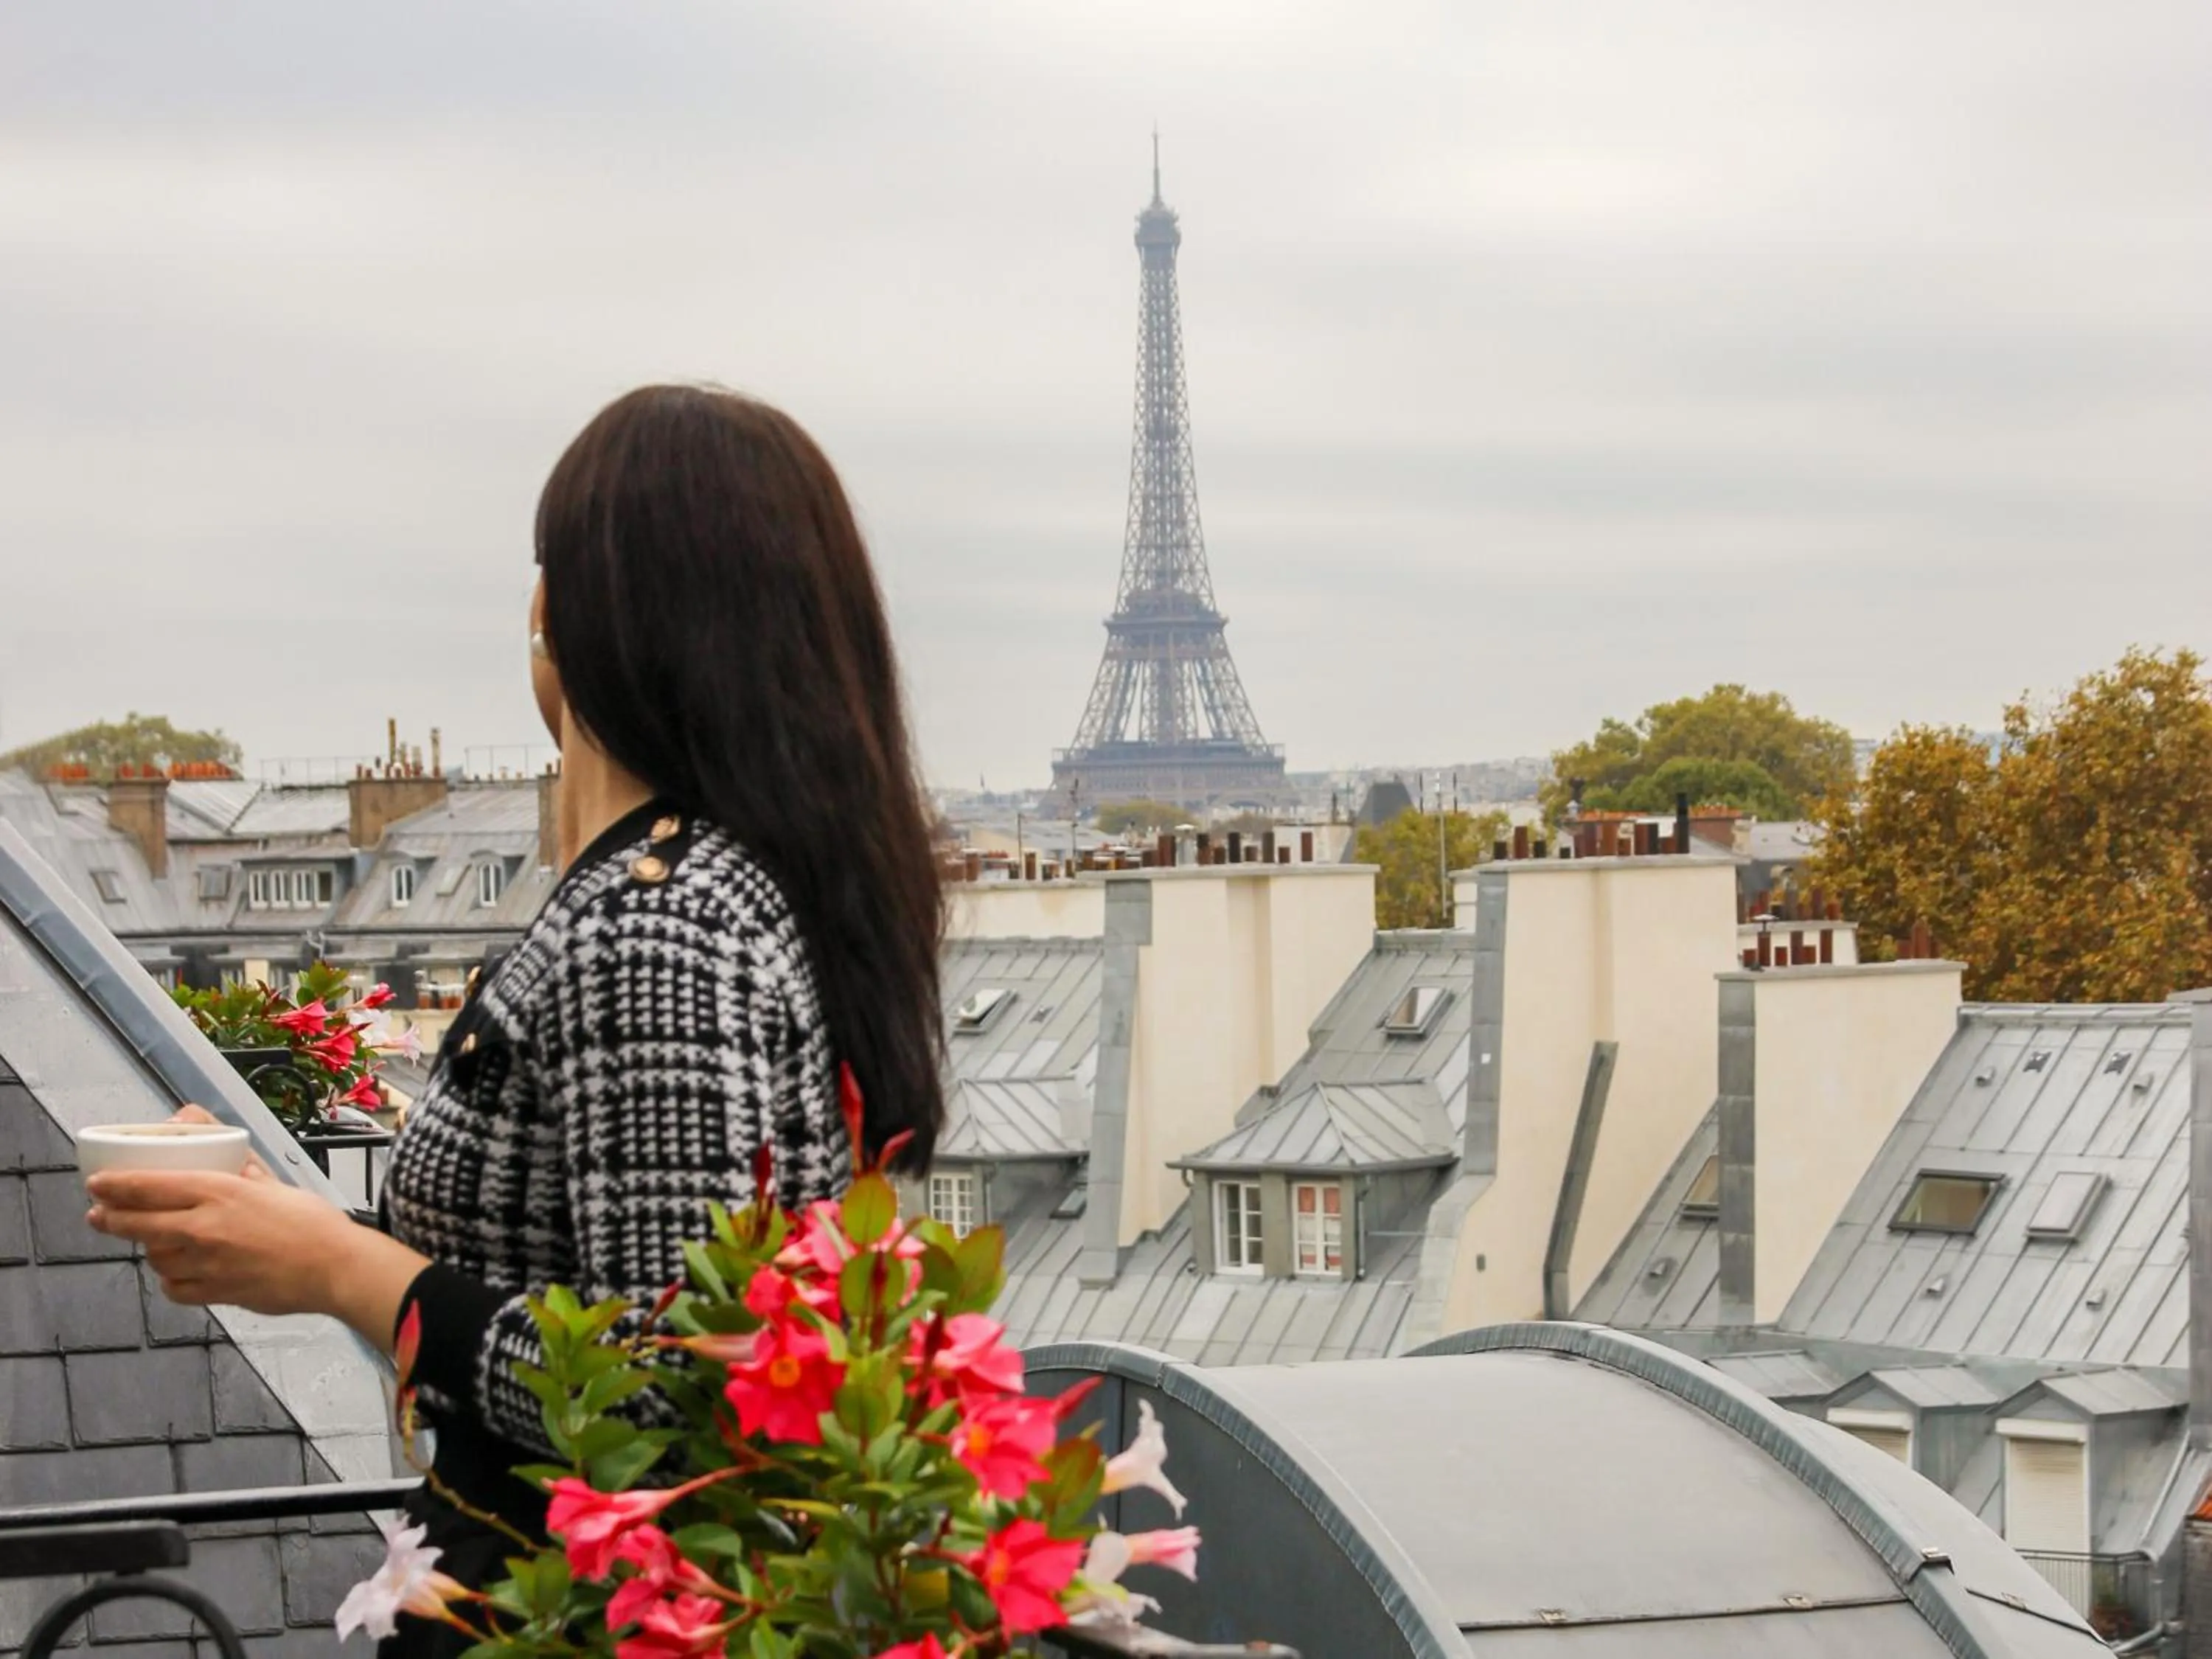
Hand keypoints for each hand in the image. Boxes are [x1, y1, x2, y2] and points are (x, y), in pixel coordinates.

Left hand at [90, 1103, 431, 1354]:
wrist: (334, 1267)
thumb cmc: (310, 1220)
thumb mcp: (272, 1179)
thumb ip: (236, 1160)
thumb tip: (205, 1127)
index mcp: (218, 1191)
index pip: (148, 1186)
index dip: (114, 1185)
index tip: (96, 1184)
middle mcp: (203, 1227)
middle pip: (136, 1223)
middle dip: (109, 1218)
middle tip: (99, 1215)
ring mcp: (205, 1264)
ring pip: (154, 1257)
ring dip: (149, 1247)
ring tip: (154, 1241)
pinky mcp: (214, 1293)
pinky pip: (174, 1288)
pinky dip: (171, 1279)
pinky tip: (181, 1270)